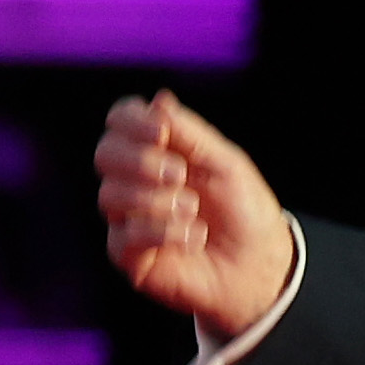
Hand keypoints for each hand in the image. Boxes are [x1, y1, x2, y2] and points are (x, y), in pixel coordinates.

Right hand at [93, 89, 297, 344]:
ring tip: (193, 210)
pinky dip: (163, 232)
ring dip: (157, 201)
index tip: (163, 132)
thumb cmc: (244, 209)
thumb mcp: (224, 164)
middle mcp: (133, 180)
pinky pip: (124, 236)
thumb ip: (190, 133)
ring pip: (111, 195)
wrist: (260, 264)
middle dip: (141, 161)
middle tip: (180, 175)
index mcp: (155, 150)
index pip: (121, 121)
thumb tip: (159, 100)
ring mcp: (127, 217)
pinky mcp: (129, 255)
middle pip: (104, 154)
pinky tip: (194, 236)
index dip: (132, 121)